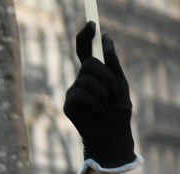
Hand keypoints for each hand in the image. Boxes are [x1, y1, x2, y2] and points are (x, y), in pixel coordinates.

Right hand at [63, 22, 136, 171]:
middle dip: (104, 75)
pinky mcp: (68, 105)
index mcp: (93, 74)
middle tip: (113, 91)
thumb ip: (112, 63)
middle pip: (88, 64)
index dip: (85, 36)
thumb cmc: (117, 110)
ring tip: (107, 105)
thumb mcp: (120, 83)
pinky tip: (98, 112)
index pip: (84, 51)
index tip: (91, 24)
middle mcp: (80, 81)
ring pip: (86, 80)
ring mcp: (72, 92)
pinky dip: (95, 103)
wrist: (111, 134)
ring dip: (103, 91)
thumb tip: (105, 38)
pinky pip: (81, 95)